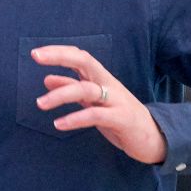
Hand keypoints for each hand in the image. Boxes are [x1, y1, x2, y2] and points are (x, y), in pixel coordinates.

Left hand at [31, 45, 166, 164]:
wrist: (154, 138)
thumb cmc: (120, 117)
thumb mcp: (93, 102)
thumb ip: (72, 89)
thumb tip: (47, 79)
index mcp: (101, 78)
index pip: (80, 57)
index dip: (58, 52)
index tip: (35, 53)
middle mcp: (108, 85)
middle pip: (85, 62)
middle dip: (60, 56)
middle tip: (36, 56)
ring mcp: (116, 101)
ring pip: (86, 89)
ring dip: (60, 95)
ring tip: (40, 103)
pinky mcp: (121, 119)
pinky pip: (95, 115)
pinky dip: (75, 119)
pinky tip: (58, 124)